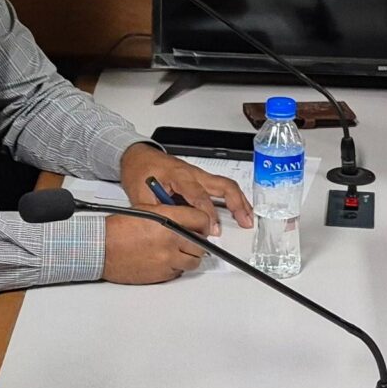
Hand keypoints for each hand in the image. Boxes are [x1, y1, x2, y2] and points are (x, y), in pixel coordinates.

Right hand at [101, 210, 205, 283]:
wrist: (102, 248)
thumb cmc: (119, 229)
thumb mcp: (147, 210)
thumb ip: (172, 214)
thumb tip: (188, 220)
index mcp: (168, 220)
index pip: (202, 220)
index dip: (204, 223)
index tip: (202, 226)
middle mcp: (171, 240)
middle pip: (201, 244)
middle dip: (197, 241)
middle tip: (190, 239)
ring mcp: (168, 259)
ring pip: (193, 261)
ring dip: (189, 256)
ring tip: (177, 250)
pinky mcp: (162, 274)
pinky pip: (179, 272)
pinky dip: (176, 266)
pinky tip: (164, 259)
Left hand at [118, 144, 251, 235]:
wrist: (138, 157)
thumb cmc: (139, 171)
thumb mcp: (140, 195)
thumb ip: (156, 213)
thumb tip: (171, 230)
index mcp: (178, 175)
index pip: (198, 195)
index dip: (207, 214)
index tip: (212, 229)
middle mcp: (192, 173)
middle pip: (222, 185)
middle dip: (236, 204)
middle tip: (244, 221)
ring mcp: (199, 174)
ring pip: (226, 184)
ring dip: (239, 201)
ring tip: (247, 218)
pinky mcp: (200, 178)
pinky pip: (222, 186)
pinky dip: (234, 198)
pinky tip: (239, 209)